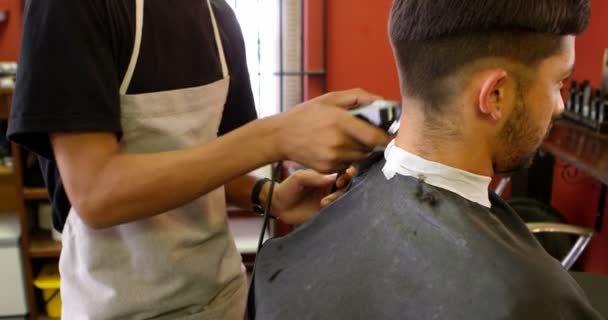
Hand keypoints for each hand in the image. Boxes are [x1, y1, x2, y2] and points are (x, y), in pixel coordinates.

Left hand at [267, 167, 355, 224]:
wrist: (278, 205)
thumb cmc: (288, 188)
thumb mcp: (299, 178)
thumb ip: (315, 177)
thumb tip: (334, 177)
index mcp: (326, 176)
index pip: (344, 173)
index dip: (348, 175)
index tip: (340, 179)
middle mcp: (331, 188)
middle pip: (348, 186)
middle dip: (345, 188)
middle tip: (335, 190)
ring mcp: (330, 200)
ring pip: (344, 198)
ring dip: (337, 199)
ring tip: (323, 202)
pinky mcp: (326, 212)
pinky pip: (337, 210)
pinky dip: (334, 208)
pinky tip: (322, 207)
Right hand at [270, 88, 390, 172]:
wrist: (281, 136)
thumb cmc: (306, 115)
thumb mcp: (330, 99)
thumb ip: (358, 97)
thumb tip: (381, 101)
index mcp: (341, 122)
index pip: (375, 137)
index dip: (387, 137)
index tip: (390, 134)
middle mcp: (338, 143)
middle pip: (370, 148)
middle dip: (372, 141)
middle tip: (367, 133)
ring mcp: (333, 158)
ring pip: (360, 157)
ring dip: (361, 149)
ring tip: (349, 139)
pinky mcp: (328, 169)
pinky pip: (348, 164)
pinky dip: (348, 156)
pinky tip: (336, 147)